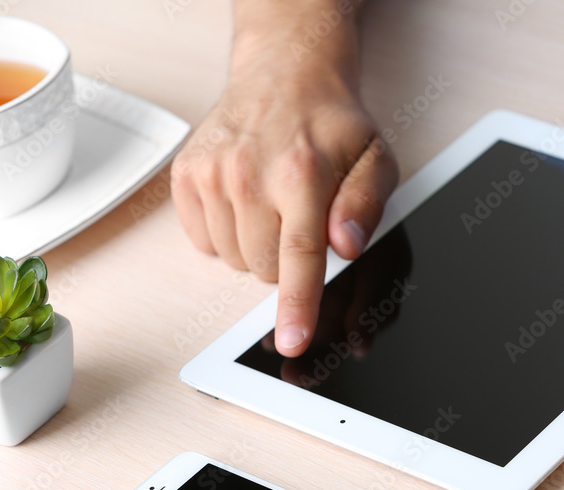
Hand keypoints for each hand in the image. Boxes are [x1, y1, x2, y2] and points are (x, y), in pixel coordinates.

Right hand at [171, 12, 397, 356]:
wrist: (285, 74)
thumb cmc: (333, 125)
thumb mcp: (376, 160)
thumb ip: (366, 206)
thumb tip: (347, 245)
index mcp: (303, 175)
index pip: (299, 257)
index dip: (297, 307)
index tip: (290, 342)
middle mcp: (250, 175)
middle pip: (266, 270)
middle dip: (288, 263)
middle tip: (300, 220)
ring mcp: (212, 175)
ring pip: (234, 262)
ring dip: (257, 249)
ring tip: (274, 206)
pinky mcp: (187, 176)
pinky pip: (203, 244)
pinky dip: (226, 236)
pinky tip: (245, 202)